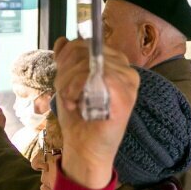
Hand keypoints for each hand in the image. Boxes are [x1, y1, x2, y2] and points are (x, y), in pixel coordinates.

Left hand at [52, 37, 139, 189]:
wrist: (84, 149)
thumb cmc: (79, 119)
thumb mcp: (69, 83)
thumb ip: (69, 61)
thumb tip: (62, 40)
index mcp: (117, 65)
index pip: (88, 43)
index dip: (67, 57)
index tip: (64, 80)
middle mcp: (127, 71)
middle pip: (85, 50)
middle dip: (66, 71)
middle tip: (66, 93)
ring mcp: (128, 83)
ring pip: (87, 63)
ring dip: (69, 83)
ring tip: (72, 101)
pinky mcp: (124, 96)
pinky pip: (95, 76)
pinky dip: (76, 89)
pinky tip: (77, 104)